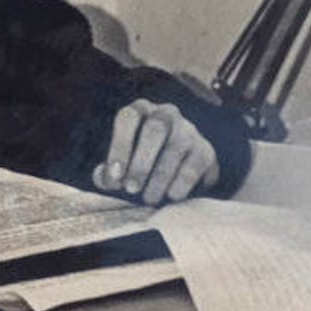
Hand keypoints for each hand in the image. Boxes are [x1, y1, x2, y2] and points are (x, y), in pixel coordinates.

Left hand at [92, 99, 218, 205]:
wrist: (178, 171)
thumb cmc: (140, 164)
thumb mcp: (121, 164)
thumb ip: (108, 172)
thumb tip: (105, 179)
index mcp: (140, 111)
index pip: (129, 118)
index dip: (120, 146)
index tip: (114, 176)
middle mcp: (166, 114)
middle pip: (155, 129)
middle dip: (141, 162)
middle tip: (132, 189)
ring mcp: (188, 130)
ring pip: (175, 148)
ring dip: (160, 177)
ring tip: (149, 199)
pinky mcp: (205, 150)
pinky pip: (194, 164)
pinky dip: (181, 183)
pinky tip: (171, 196)